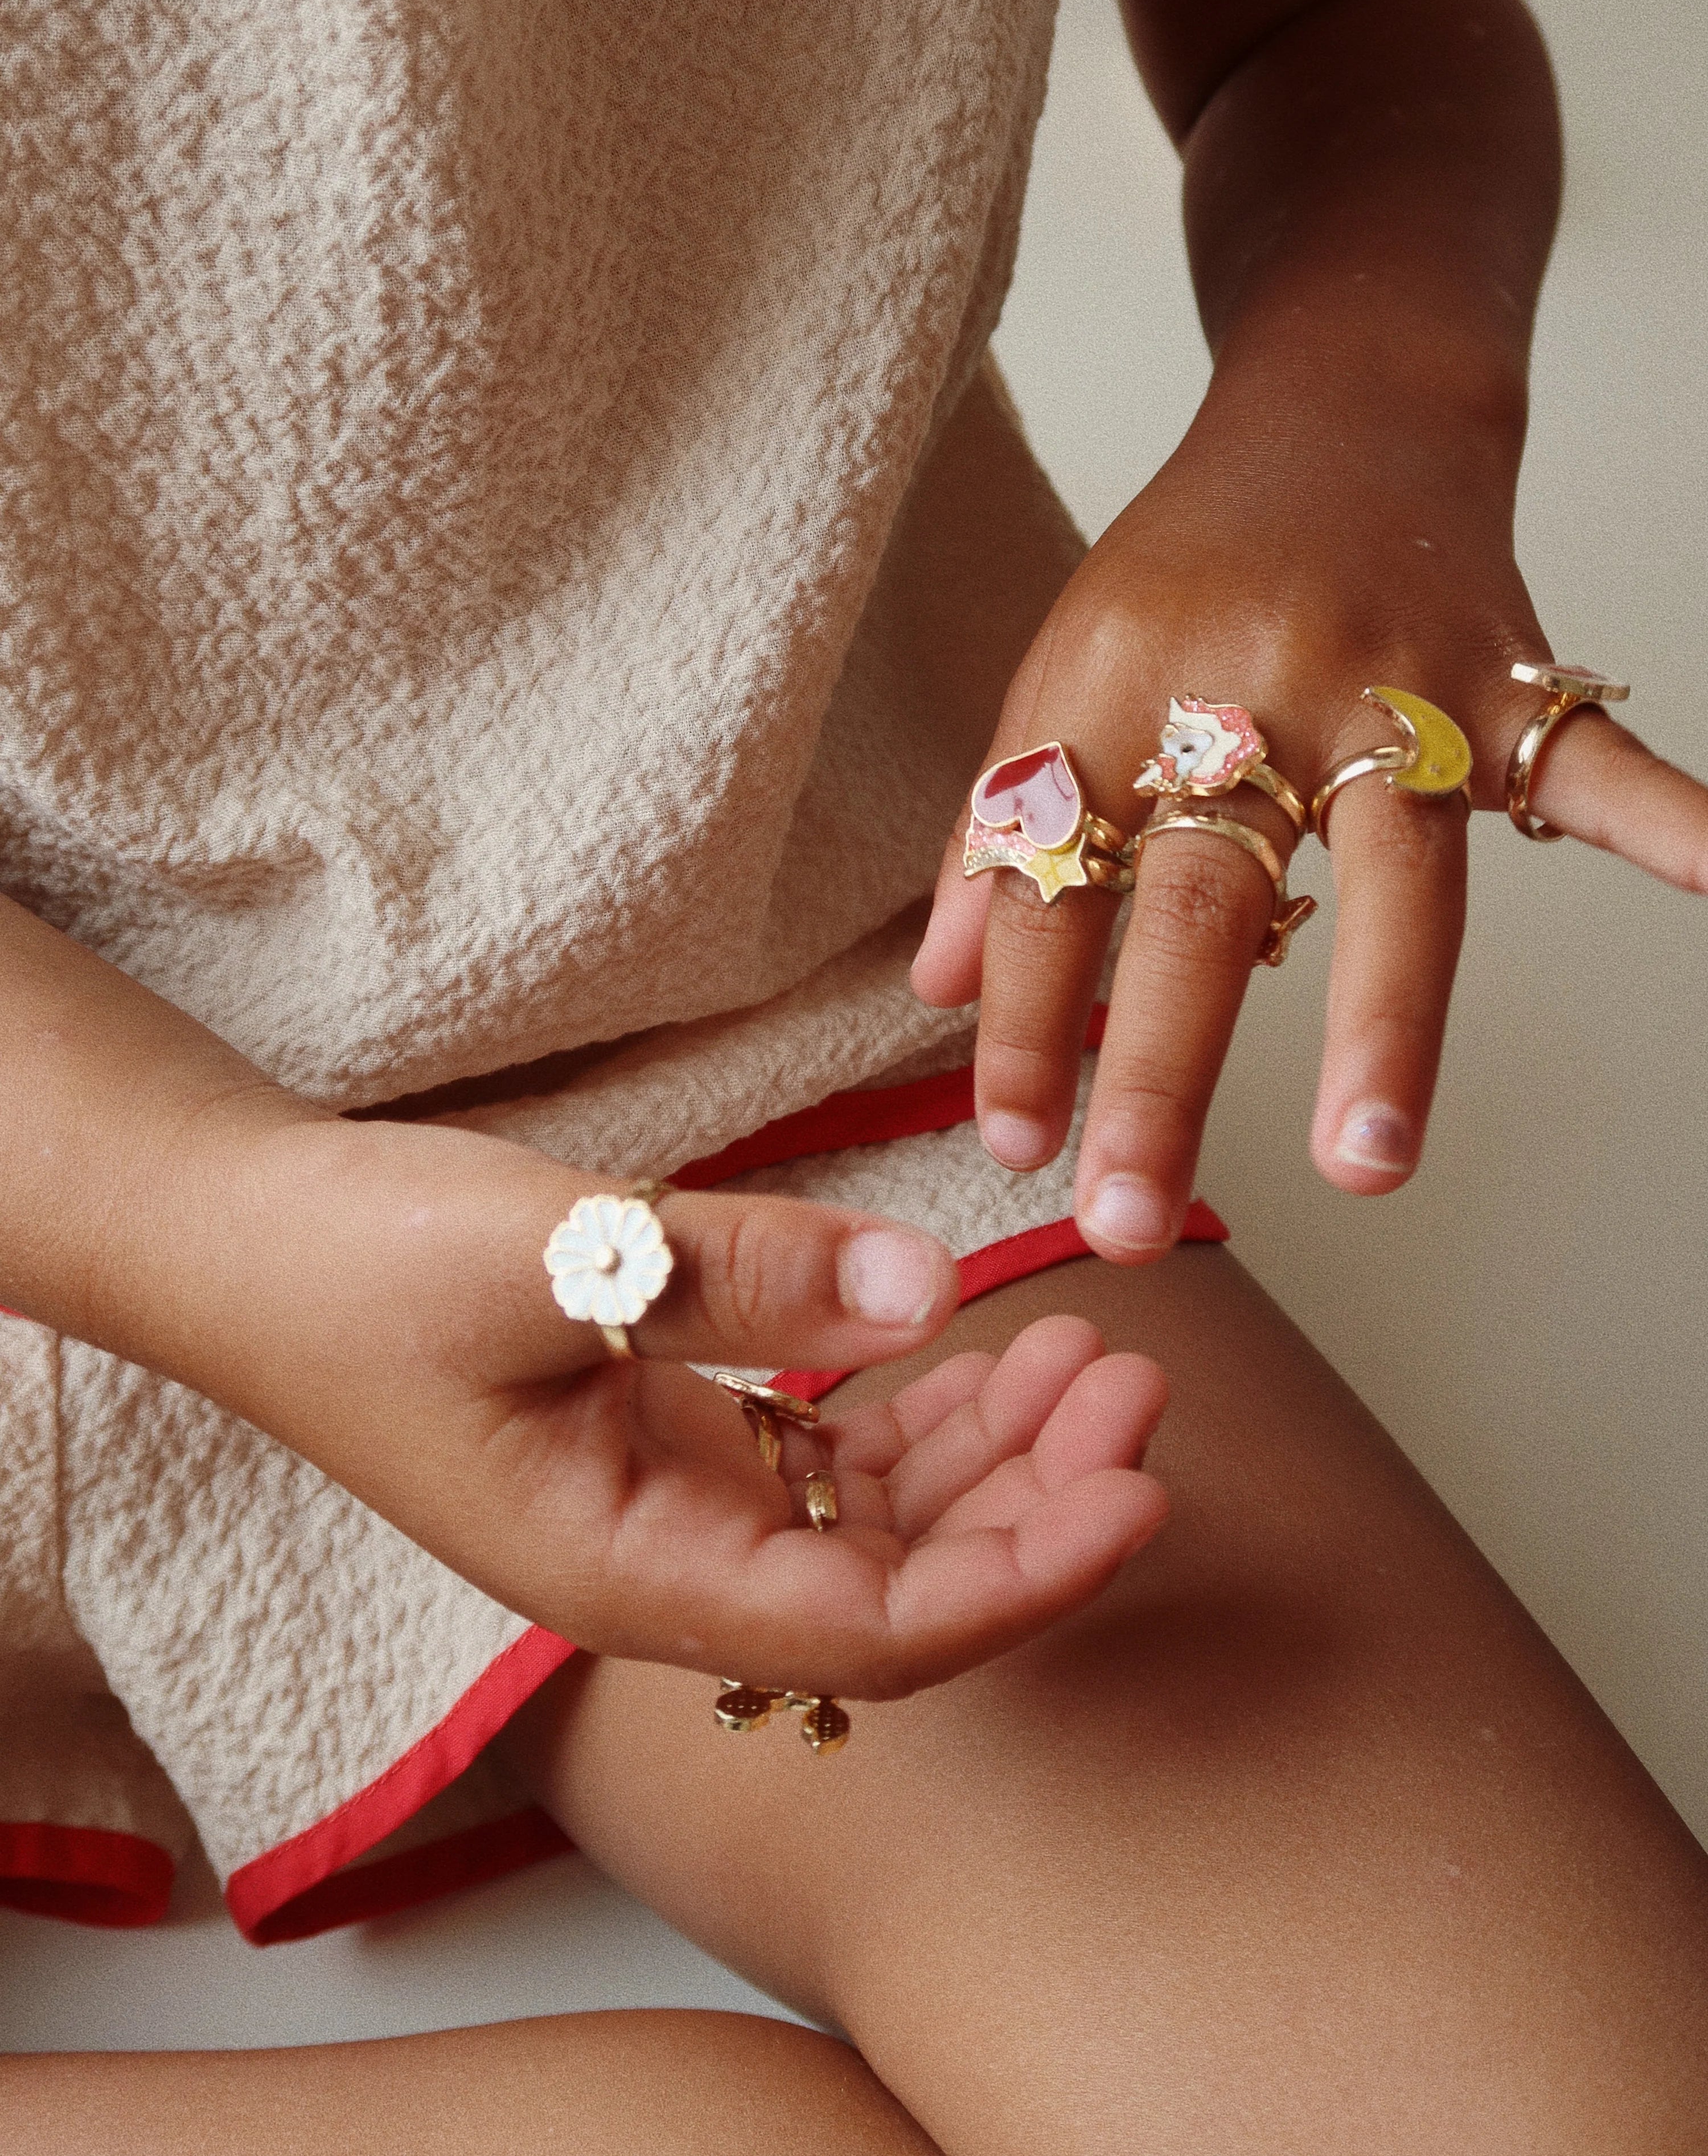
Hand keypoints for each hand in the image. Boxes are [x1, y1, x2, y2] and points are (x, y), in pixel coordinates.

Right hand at [171, 1106, 1168, 1700]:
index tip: (1137, 1494)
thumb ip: (740, 1277)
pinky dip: (921, 1410)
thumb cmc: (365, 1267)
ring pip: (879, 1521)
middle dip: (1036, 1503)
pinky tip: (986, 1346)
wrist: (255, 1244)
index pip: (877, 1631)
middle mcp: (669, 1565)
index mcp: (632, 1574)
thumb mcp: (554, 1251)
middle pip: (903, 1585)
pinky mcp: (678, 1438)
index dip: (1022, 1577)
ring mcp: (676, 1505)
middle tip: (1137, 1386)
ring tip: (1096, 1355)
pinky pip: (832, 1456)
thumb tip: (929, 1290)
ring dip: (995, 1453)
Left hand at [911, 400, 1707, 1259]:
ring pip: (1393, 868)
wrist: (1337, 403)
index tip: (1012, 1143)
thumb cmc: (1192, 565)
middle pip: (1200, 896)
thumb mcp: (1067, 670)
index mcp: (1119, 688)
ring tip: (1364, 1161)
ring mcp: (1393, 685)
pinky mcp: (1509, 680)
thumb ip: (1004, 825)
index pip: (1054, 878)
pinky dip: (1677, 826)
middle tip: (1129, 1217)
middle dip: (1161, 1067)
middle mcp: (1247, 687)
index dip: (1025, 1018)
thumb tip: (942, 988)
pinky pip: (1597, 762)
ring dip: (1384, 1020)